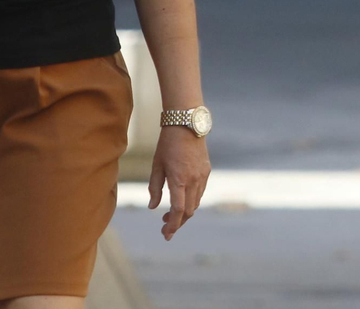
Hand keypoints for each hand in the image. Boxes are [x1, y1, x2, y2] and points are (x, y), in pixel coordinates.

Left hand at [148, 126, 210, 240]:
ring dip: (184, 213)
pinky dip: (191, 201)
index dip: (172, 225)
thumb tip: (153, 207)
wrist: (187, 124)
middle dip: (177, 222)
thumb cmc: (167, 144)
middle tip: (164, 228)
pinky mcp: (206, 171)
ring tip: (170, 215)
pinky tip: (181, 199)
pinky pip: (200, 192)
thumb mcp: (156, 165)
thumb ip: (155, 187)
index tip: (166, 234)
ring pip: (196, 203)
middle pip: (188, 211)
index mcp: (179, 180)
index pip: (178, 210)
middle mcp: (194, 181)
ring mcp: (202, 176)